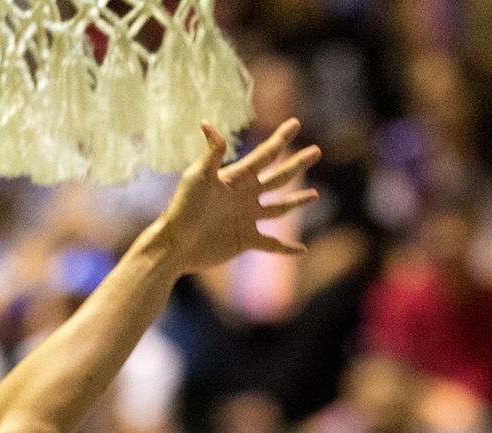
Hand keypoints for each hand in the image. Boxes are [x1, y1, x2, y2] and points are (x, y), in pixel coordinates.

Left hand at [156, 119, 319, 273]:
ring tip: (315, 194)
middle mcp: (245, 196)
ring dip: (297, 201)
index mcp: (236, 178)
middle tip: (316, 151)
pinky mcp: (245, 241)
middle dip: (296, 164)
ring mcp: (247, 218)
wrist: (174, 244)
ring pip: (279, 208)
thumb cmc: (182, 208)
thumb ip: (211, 153)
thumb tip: (209, 124)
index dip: (280, 139)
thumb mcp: (196, 177)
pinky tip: (301, 250)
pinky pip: (271, 244)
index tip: (295, 123)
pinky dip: (286, 248)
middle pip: (278, 177)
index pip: (264, 155)